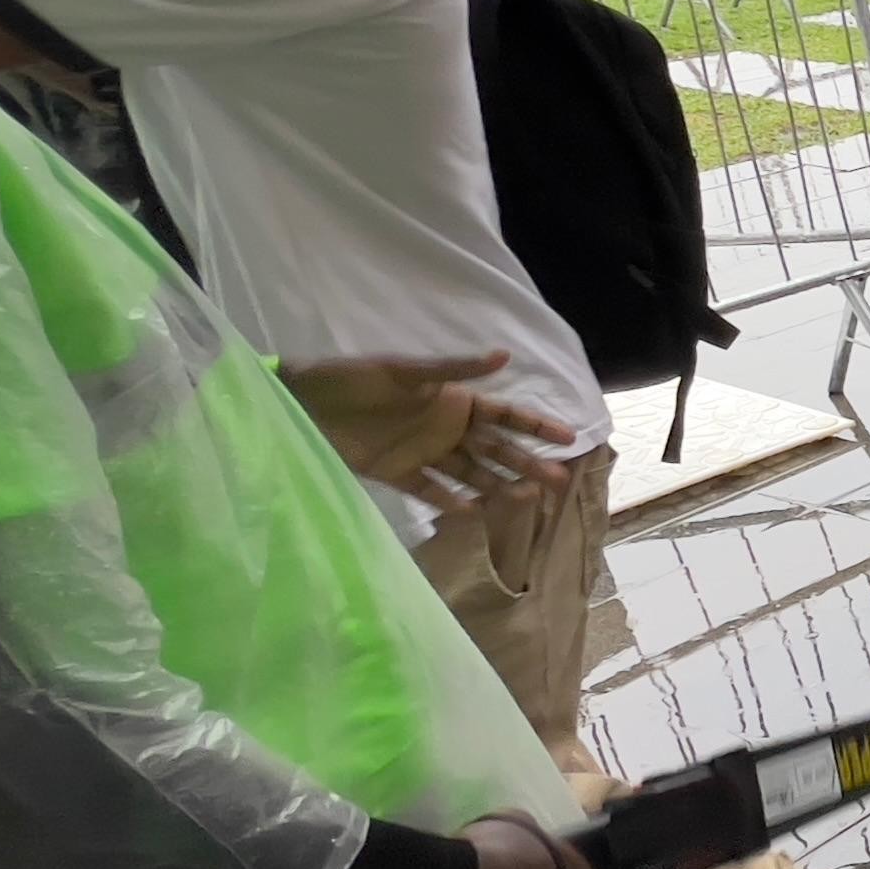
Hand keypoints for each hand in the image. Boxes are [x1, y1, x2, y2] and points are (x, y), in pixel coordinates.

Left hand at [281, 353, 573, 513]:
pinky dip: (448, 501)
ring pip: (471, 472)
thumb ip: (452, 369)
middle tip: (558, 482)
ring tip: (524, 500)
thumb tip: (504, 356)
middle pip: (495, 449)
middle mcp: (443, 428)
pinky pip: (429, 490)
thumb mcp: (402, 371)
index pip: (504, 415)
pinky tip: (470, 512)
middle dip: (527, 463)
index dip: (536, 425)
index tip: (569, 437)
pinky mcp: (395, 472)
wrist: (300, 402)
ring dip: (497, 484)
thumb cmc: (351, 379)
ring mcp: (421, 452)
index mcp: (450, 399)